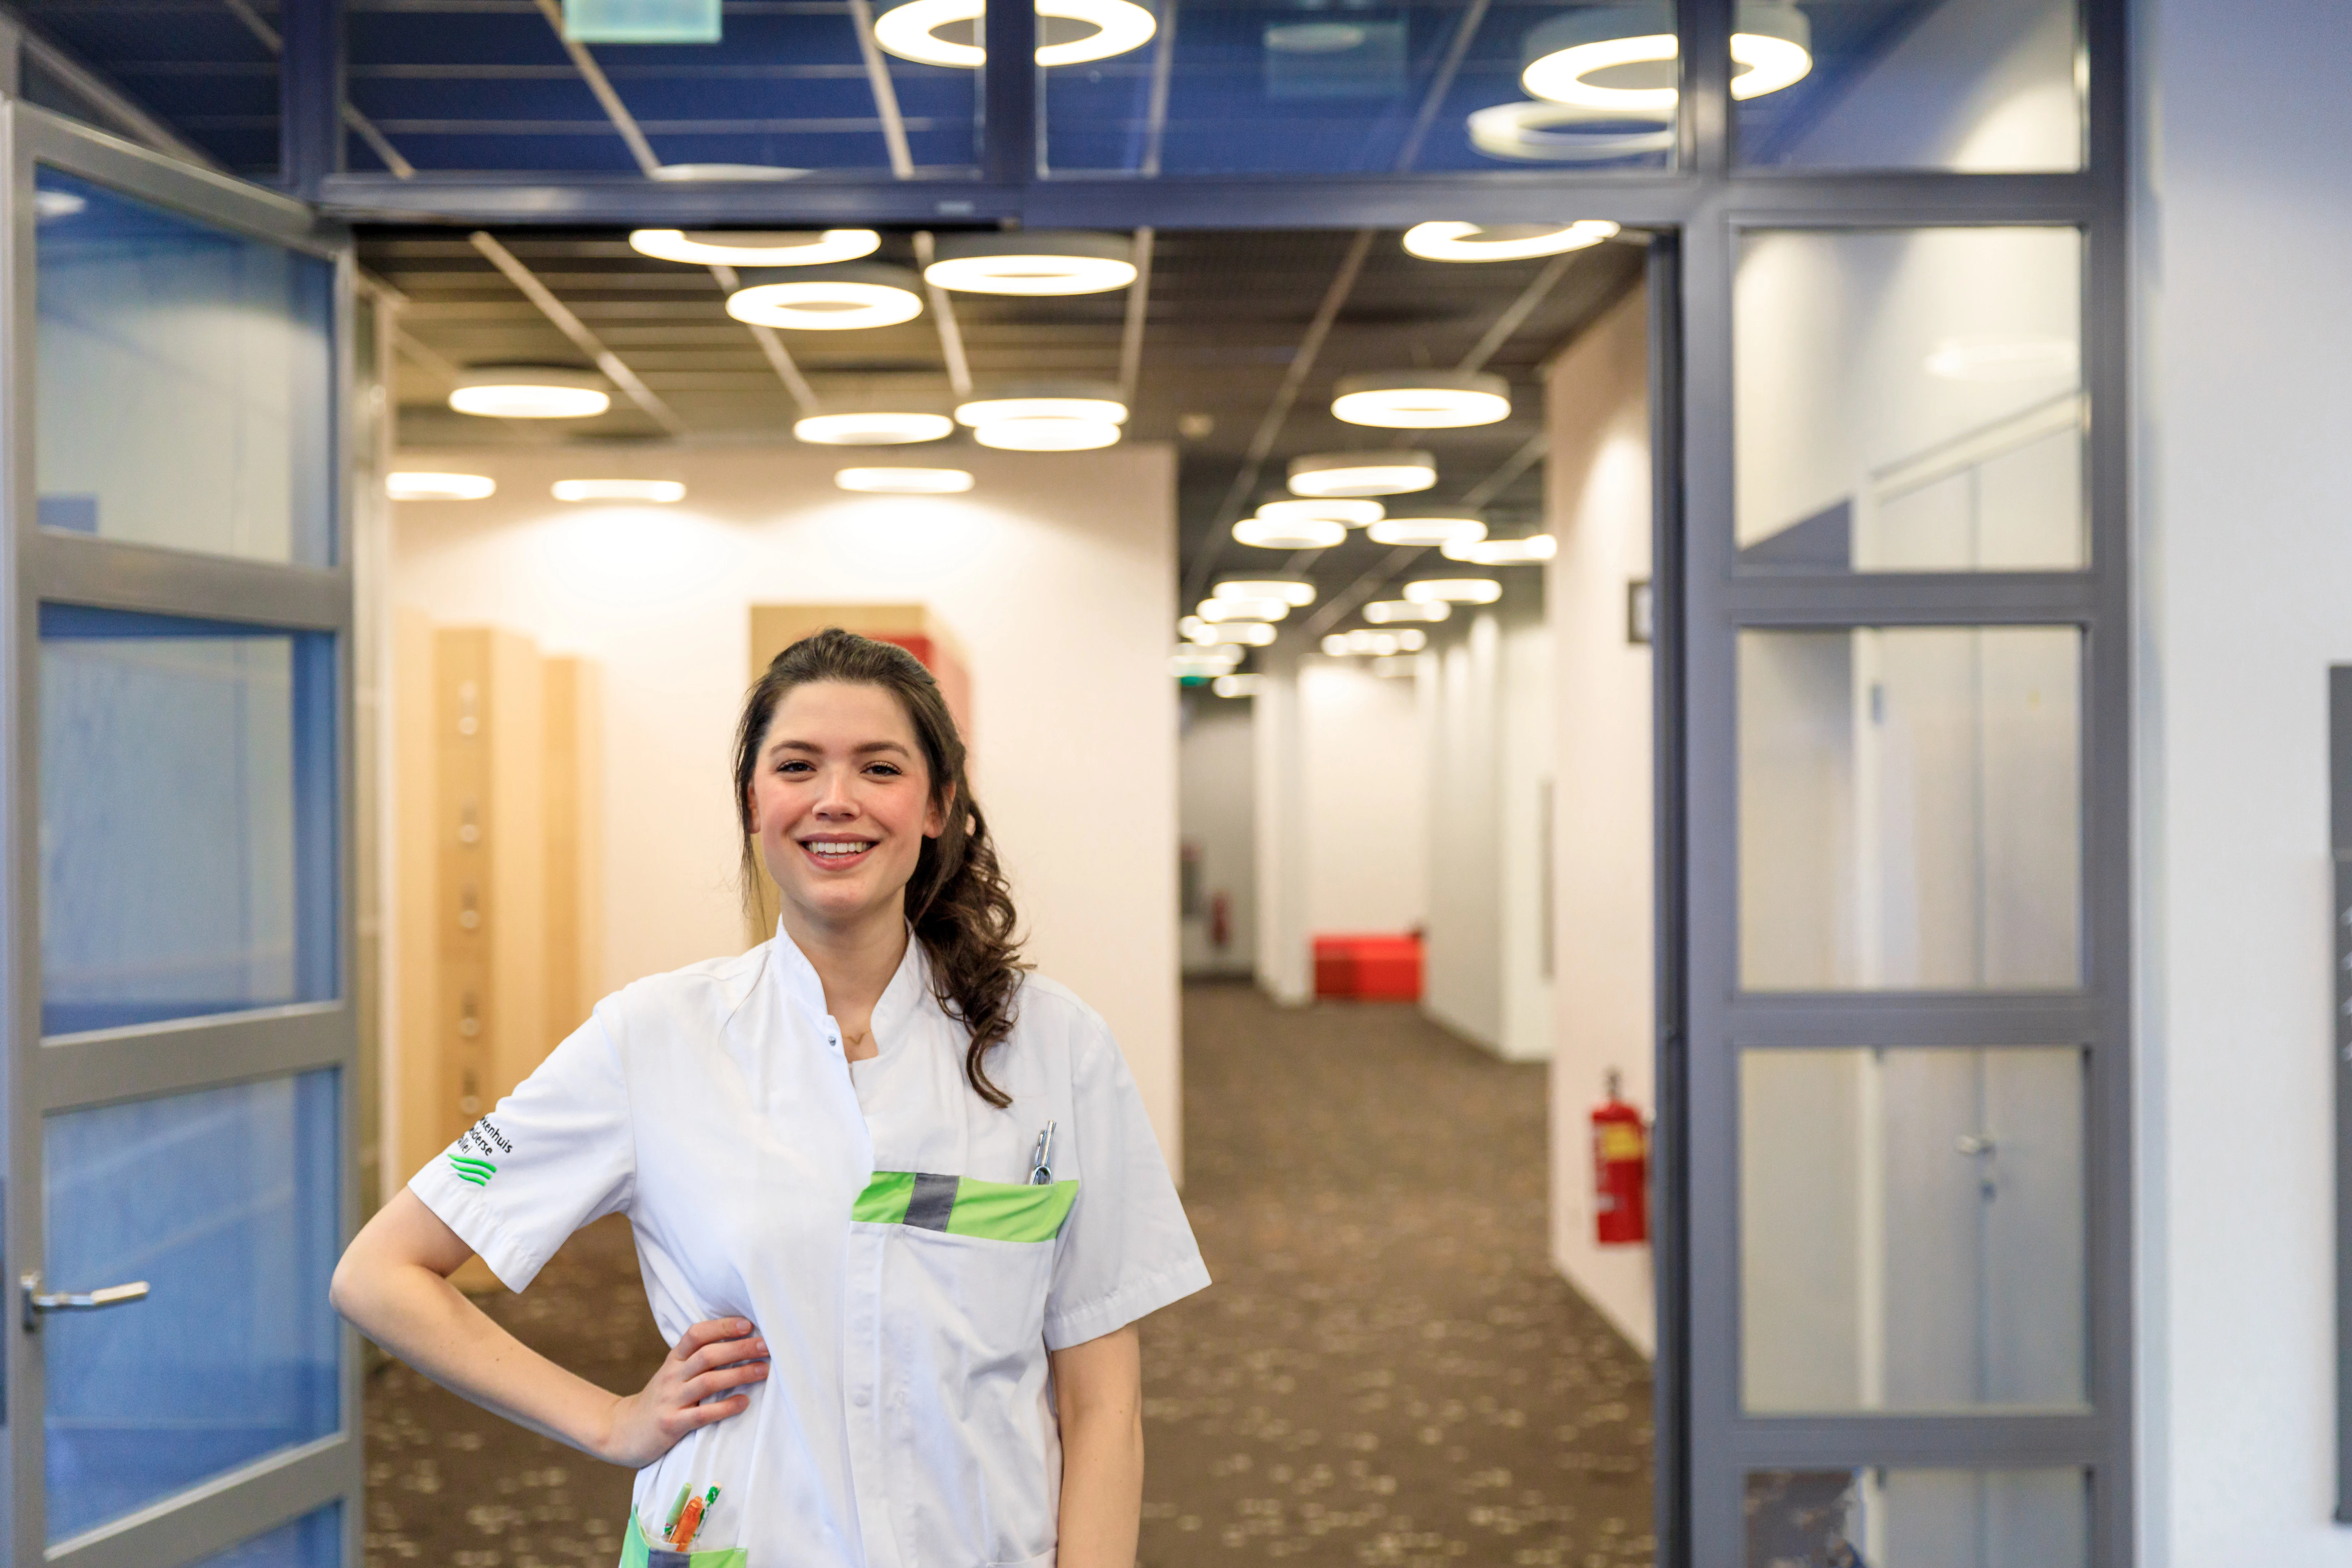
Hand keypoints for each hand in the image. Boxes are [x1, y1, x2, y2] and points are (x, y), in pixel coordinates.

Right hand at [596, 1317, 768, 1466]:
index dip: (721, 1327)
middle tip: (767, 1345)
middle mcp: (672, 1375)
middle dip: (739, 1348)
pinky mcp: (671, 1424)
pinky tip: (744, 1402)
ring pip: (708, 1381)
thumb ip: (698, 1360)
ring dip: (739, 1374)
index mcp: (674, 1359)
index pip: (696, 1334)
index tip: (748, 1324)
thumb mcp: (674, 1374)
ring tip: (764, 1370)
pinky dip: (725, 1407)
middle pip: (708, 1355)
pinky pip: (701, 1414)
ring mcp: (671, 1399)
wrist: (622, 1431)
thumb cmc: (661, 1400)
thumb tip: (741, 1344)